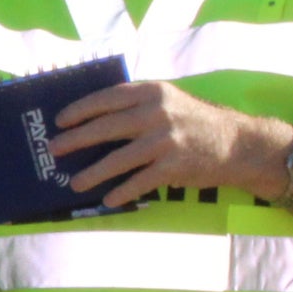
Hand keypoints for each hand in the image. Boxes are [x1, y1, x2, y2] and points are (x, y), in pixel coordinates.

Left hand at [49, 81, 288, 207]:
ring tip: (75, 183)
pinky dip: (122, 192)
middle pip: (107, 127)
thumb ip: (138, 105)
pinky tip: (108, 199)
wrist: (238, 143)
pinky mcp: (174, 166)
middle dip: (76, 140)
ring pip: (119, 159)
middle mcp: (158, 113)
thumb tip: (94, 119)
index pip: (108, 97)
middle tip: (54, 150)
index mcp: (153, 92)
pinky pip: (139, 181)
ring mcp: (166, 140)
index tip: (60, 120)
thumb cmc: (196, 122)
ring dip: (93, 173)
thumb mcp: (170, 101)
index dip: (81, 109)